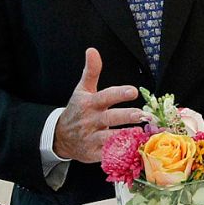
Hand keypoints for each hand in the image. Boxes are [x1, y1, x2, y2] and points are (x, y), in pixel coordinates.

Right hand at [52, 48, 143, 163]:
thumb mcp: (81, 90)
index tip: (133, 91)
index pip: (105, 97)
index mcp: (89, 104)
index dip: (119, 94)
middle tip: (143, 115)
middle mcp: (91, 121)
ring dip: (127, 136)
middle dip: (127, 116)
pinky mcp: (94, 154)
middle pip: (111, 118)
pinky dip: (121, 152)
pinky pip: (109, 154)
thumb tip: (92, 50)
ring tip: (142, 133)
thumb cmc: (77, 110)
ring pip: (111, 138)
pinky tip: (135, 149)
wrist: (60, 137)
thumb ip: (90, 71)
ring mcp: (92, 138)